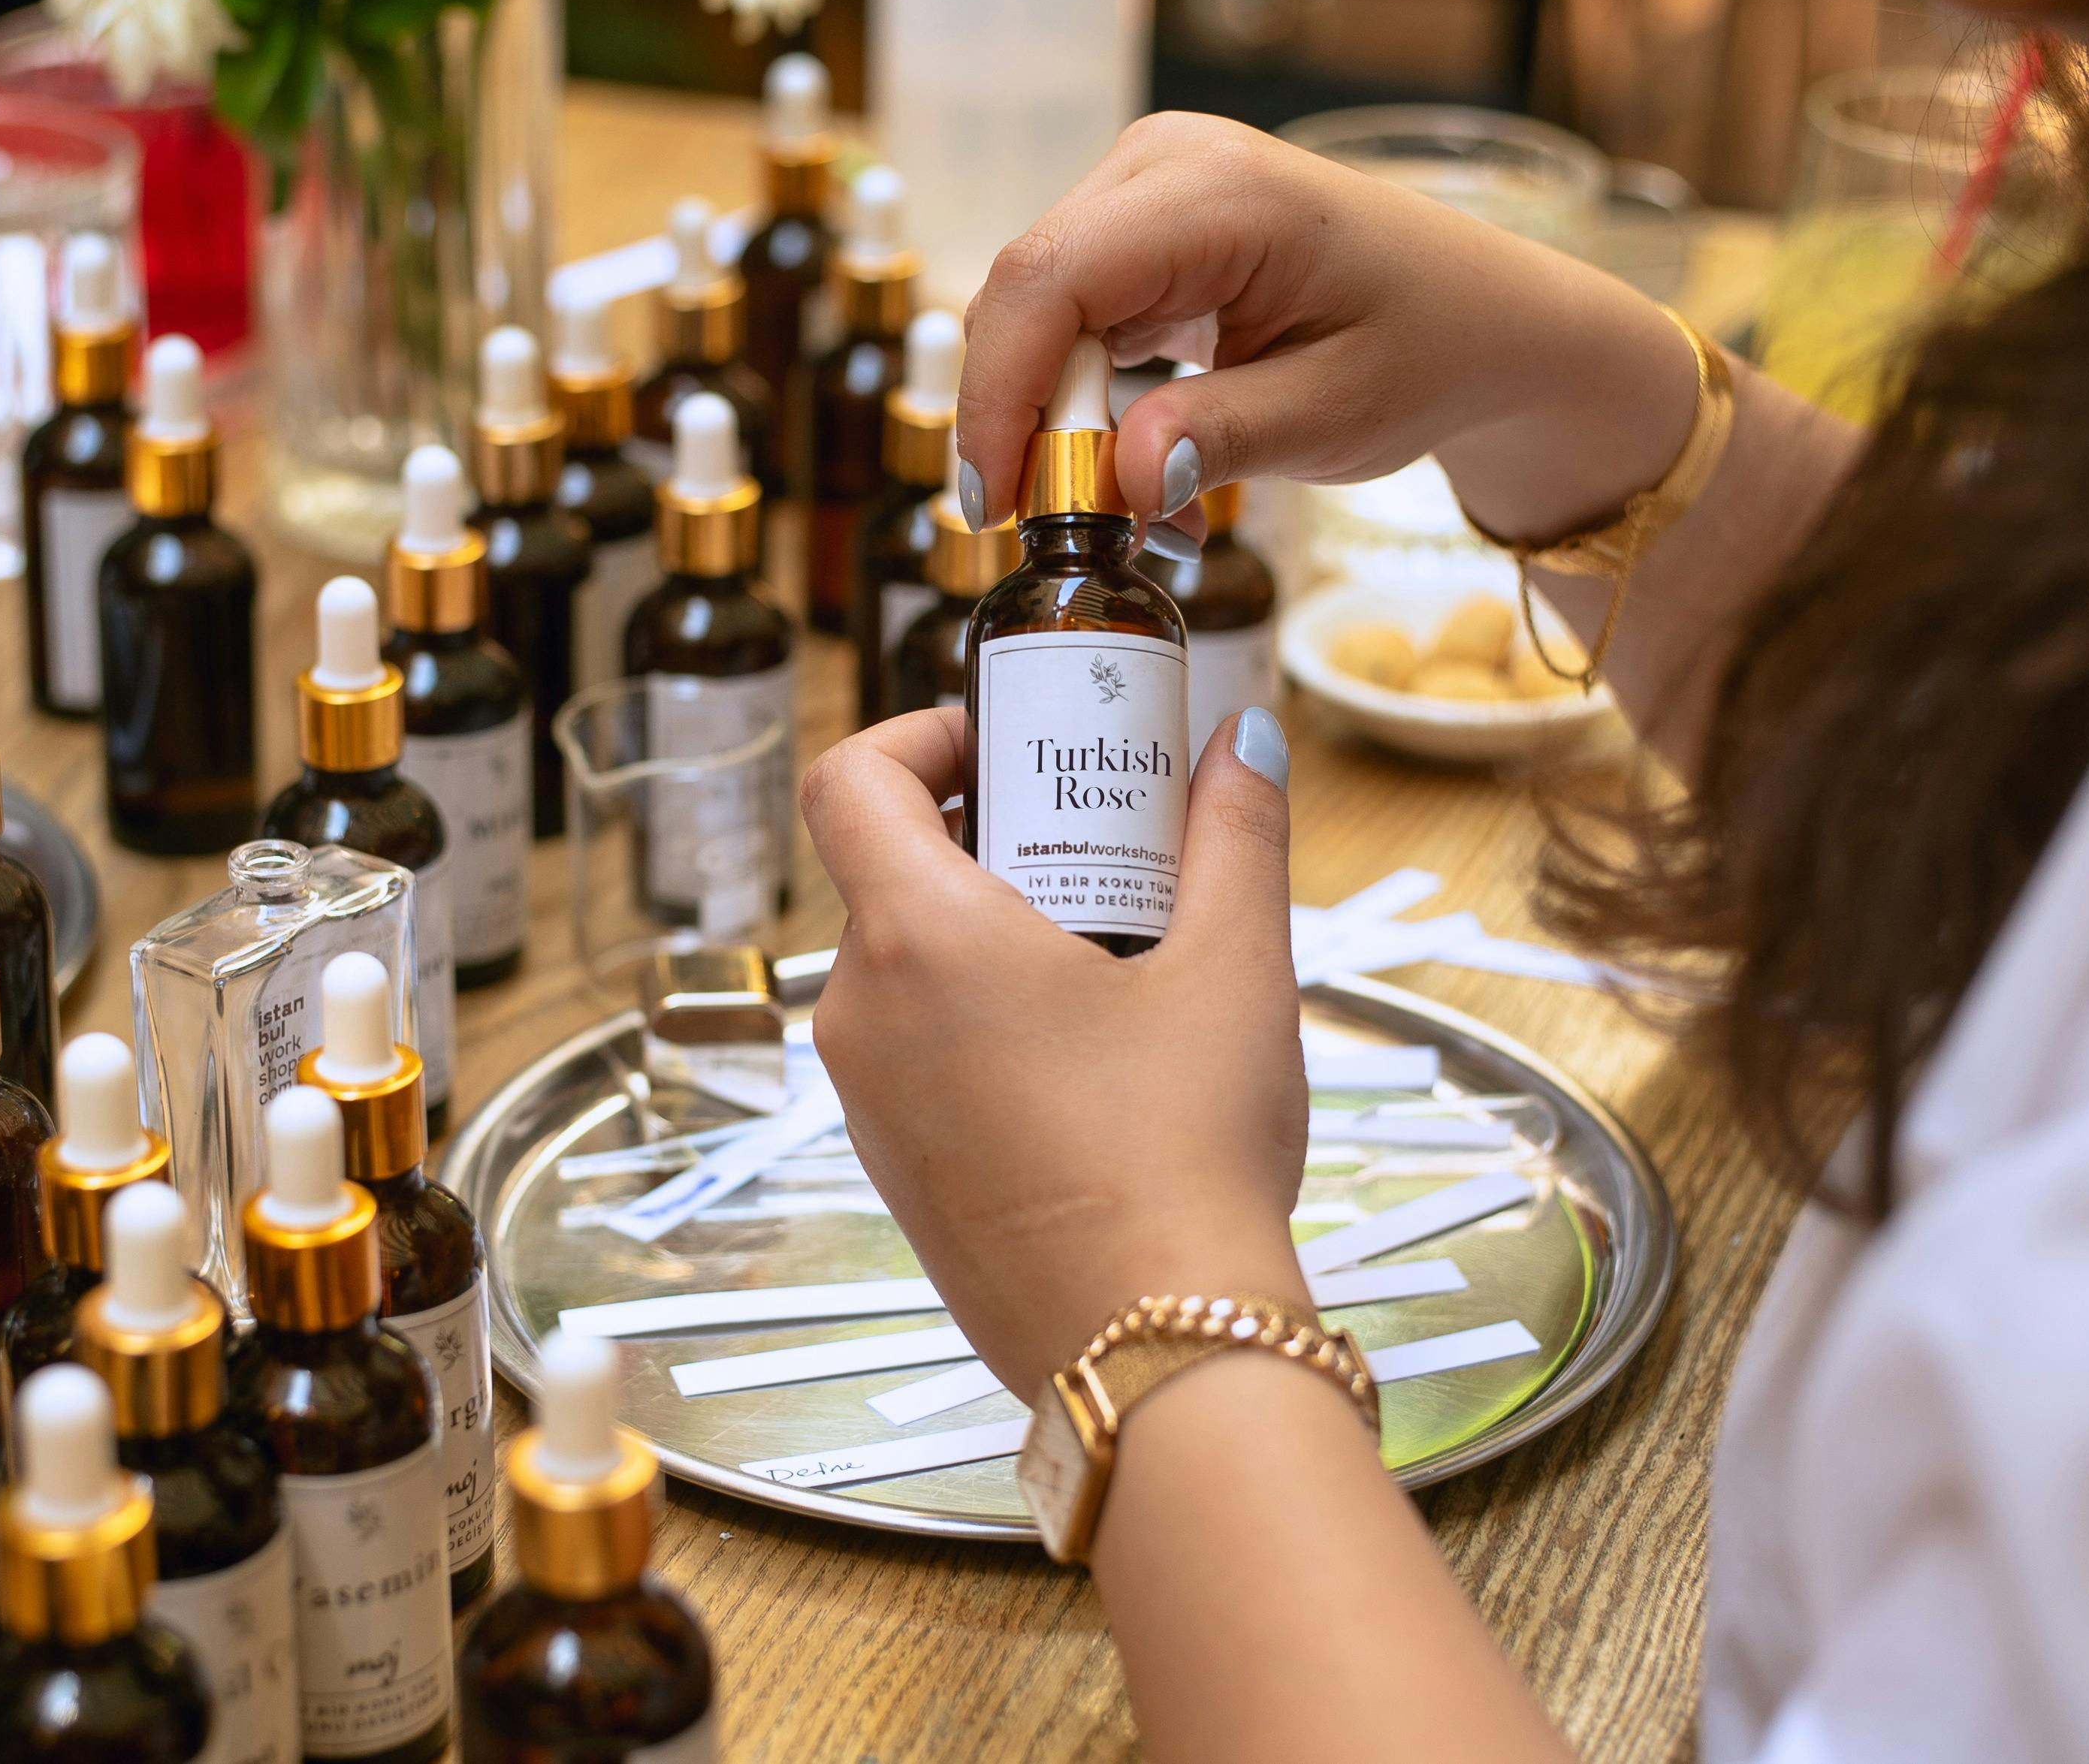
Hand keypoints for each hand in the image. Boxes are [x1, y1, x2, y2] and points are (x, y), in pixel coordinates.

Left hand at [802, 705, 1312, 1387]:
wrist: (1154, 1351)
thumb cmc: (1185, 1158)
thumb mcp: (1235, 970)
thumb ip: (1234, 836)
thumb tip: (1239, 743)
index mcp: (920, 941)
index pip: (849, 781)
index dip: (917, 735)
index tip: (1002, 744)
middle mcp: (863, 1015)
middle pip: (888, 871)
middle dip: (991, 836)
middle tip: (1101, 845)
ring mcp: (866, 1101)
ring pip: (906, 966)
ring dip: (991, 932)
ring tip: (1113, 955)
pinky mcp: (894, 1167)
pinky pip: (916, 1050)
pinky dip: (979, 1018)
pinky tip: (1089, 1056)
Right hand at [953, 112, 1700, 551]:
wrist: (1481, 319)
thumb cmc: (1426, 353)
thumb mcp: (1335, 416)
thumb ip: (1220, 439)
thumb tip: (1117, 476)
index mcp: (1221, 192)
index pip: (1050, 279)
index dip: (1000, 394)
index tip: (994, 504)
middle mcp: (1166, 162)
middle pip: (1025, 290)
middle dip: (1020, 416)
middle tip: (1056, 527)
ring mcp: (1147, 182)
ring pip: (1033, 305)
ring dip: (1049, 412)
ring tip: (1112, 503)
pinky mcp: (1140, 221)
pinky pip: (1065, 309)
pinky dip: (1074, 391)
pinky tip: (1125, 451)